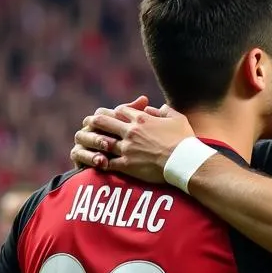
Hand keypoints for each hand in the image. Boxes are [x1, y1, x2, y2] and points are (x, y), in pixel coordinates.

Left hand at [70, 97, 193, 183]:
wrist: (185, 162)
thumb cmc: (185, 141)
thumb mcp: (178, 119)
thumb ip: (165, 111)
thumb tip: (156, 108)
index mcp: (142, 119)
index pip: (120, 110)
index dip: (113, 112)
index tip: (110, 115)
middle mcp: (131, 131)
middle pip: (103, 121)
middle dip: (95, 122)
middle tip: (88, 124)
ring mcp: (127, 148)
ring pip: (101, 141)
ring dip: (92, 141)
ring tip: (86, 142)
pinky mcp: (127, 164)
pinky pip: (107, 162)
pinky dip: (99, 161)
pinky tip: (95, 161)